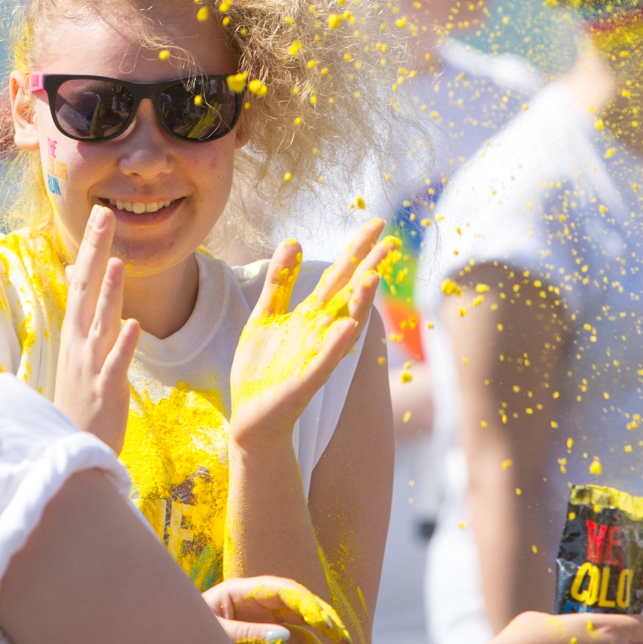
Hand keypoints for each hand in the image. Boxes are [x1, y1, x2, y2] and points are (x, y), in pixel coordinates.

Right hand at [53, 205, 139, 452]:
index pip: (84, 280)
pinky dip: (123, 345)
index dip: (92, 247)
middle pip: (87, 290)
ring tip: (117, 262)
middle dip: (96, 253)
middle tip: (104, 216)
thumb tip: (76, 272)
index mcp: (77, 332)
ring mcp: (90, 366)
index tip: (102, 214)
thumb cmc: (79, 397)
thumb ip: (81, 310)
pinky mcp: (104, 390)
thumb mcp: (78, 348)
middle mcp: (80, 343)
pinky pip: (115, 364)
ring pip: (100, 323)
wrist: (73, 449)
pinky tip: (134, 325)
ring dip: (109, 293)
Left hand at [203, 576, 350, 643]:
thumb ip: (247, 634)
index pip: (284, 592)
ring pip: (301, 641)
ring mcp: (265, 636)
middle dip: (325, 625)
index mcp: (245, 593)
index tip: (324, 621)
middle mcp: (261, 612)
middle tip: (344, 642)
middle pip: (301, 612)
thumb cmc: (186, 634)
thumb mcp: (214, 632)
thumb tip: (285, 638)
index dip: (307, 603)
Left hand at [229, 219, 393, 447]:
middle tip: (391, 240)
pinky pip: (324, 360)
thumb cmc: (261, 370)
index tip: (375, 225)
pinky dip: (336, 344)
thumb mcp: (265, 316)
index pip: (339, 277)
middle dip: (368, 267)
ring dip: (359, 302)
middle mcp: (320, 332)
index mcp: (311, 315)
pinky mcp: (304, 381)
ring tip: (373, 276)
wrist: (251, 419)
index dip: (356, 251)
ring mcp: (316, 355)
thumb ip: (280, 281)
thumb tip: (293, 240)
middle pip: (349, 293)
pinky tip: (347, 327)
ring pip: (344, 324)